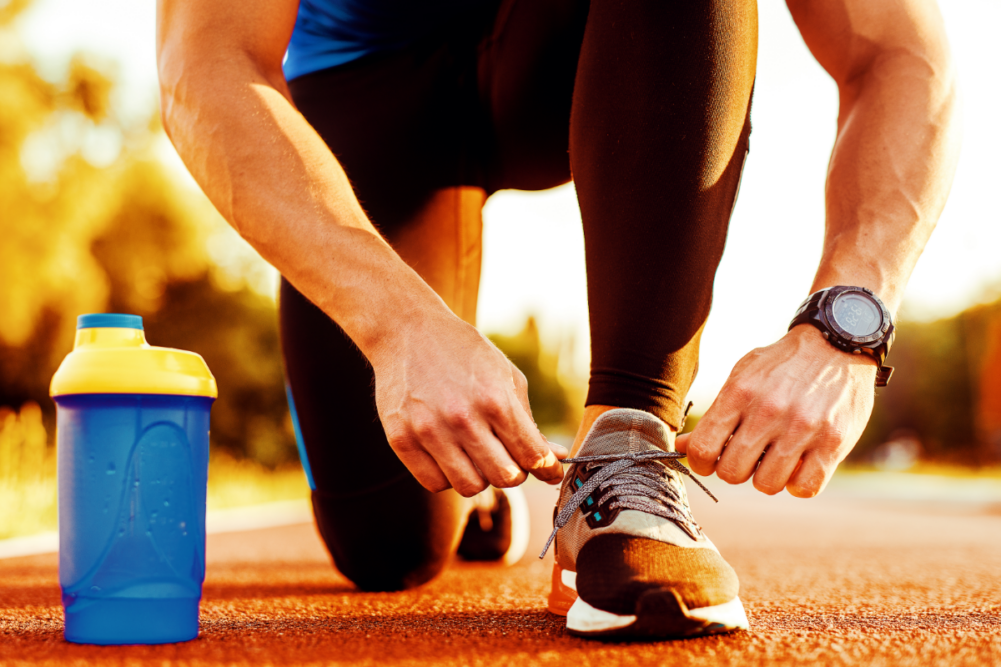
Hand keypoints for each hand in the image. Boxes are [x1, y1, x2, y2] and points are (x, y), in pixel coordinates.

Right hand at [371, 311, 566, 496]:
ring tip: (474, 454)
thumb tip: (554, 457)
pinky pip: (434, 484)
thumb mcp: (504, 376)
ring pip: (470, 487)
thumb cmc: (462, 352)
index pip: (532, 456)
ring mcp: (429, 431)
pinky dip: (447, 476)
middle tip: (507, 457)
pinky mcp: (401, 440)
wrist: (406, 330)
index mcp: (495, 399)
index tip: (549, 471)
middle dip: (514, 472)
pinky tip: (448, 454)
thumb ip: (528, 421)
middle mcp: (462, 419)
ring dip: (479, 476)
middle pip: (505, 479)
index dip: (547, 469)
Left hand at [676, 325, 875, 497]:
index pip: (703, 448)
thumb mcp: (742, 377)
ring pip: (767, 485)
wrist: (837, 344)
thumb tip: (682, 448)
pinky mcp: (834, 442)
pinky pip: (805, 487)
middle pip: (732, 472)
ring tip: (774, 459)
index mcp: (740, 393)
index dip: (700, 463)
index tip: (710, 460)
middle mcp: (769, 411)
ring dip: (767, 478)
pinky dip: (798, 484)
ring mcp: (803, 428)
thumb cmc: (782, 365)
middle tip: (746, 457)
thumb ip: (714, 414)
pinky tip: (798, 466)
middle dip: (734, 470)